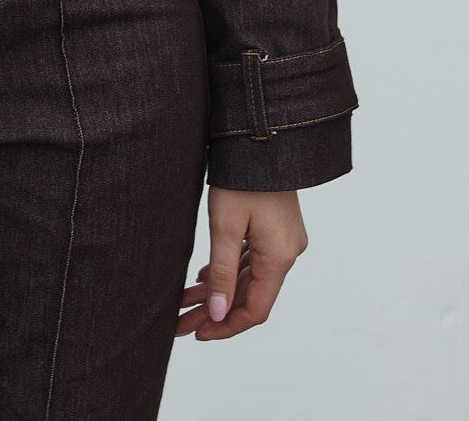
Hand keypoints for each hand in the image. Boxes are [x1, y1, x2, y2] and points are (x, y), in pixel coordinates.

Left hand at [175, 187, 307, 340]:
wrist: (258, 135)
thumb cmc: (241, 177)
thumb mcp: (224, 226)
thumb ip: (223, 273)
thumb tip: (218, 315)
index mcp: (280, 257)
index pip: (255, 309)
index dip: (226, 326)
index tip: (198, 333)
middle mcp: (287, 253)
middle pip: (250, 295)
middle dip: (215, 310)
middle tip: (180, 321)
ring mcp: (283, 240)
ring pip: (249, 278)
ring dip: (219, 290)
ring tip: (184, 300)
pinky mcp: (276, 228)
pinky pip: (252, 260)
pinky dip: (230, 270)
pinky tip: (205, 276)